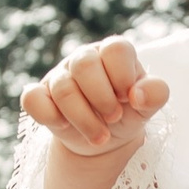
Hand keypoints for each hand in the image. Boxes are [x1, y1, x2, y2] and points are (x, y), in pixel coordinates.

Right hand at [22, 36, 169, 156]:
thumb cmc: (128, 113)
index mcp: (113, 53)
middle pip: (85, 65)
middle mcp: (84, 58)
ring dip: (84, 119)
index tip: (129, 100)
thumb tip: (138, 94)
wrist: (104, 139)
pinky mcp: (39, 95)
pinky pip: (32, 98)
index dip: (123, 77)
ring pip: (62, 87)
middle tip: (114, 118)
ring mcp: (59, 75)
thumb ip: (156, 94)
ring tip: (100, 137)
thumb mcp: (148, 107)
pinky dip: (48, 115)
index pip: (116, 49)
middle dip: (102, 98)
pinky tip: (64, 126)